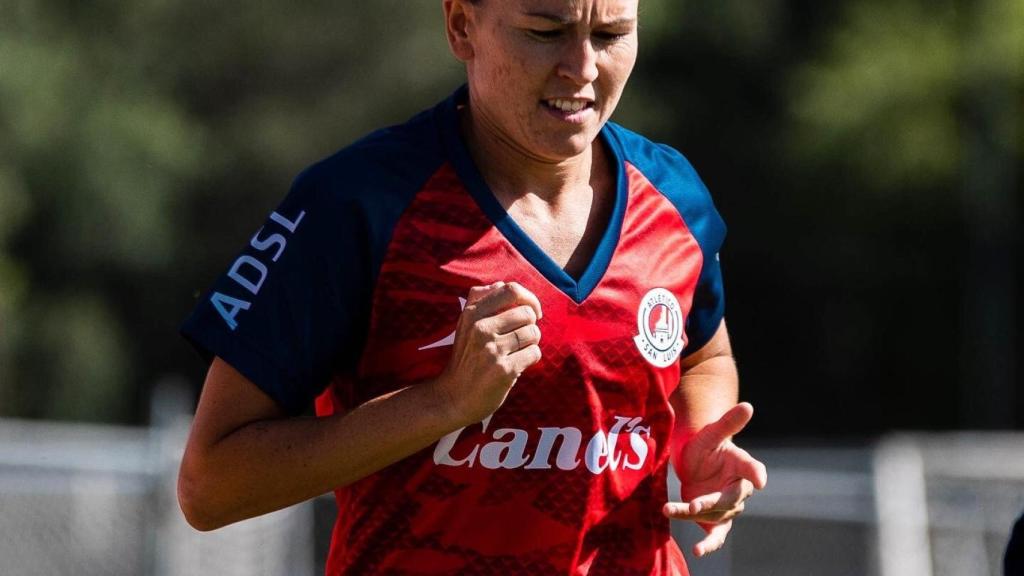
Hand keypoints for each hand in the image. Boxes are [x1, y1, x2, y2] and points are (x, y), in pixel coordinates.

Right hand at [431, 281, 542, 425]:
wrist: (453, 397)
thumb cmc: (465, 359)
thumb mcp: (464, 326)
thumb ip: (479, 301)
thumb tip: (500, 283)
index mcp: (472, 314)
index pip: (511, 290)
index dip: (529, 299)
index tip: (531, 312)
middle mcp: (480, 328)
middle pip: (527, 313)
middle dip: (531, 326)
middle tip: (521, 339)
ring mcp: (492, 350)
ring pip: (533, 333)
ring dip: (531, 343)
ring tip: (517, 352)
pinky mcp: (503, 370)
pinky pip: (534, 353)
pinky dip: (531, 358)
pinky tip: (518, 365)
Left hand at [663, 402, 766, 556]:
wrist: (694, 461)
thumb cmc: (706, 445)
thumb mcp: (713, 433)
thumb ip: (728, 423)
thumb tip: (748, 405)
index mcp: (743, 466)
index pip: (753, 469)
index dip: (756, 474)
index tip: (760, 480)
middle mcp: (739, 490)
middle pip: (728, 499)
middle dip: (711, 502)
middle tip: (694, 505)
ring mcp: (727, 507)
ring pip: (713, 515)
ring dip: (692, 514)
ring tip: (669, 509)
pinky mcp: (715, 521)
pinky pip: (716, 536)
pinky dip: (709, 545)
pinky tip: (698, 551)